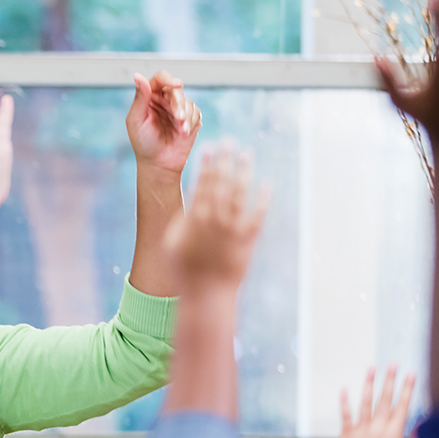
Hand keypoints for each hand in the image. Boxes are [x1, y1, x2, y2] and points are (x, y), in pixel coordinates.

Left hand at [126, 71, 201, 175]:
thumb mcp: (137, 120)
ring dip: (186, 115)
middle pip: (176, 90)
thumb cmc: (143, 143)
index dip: (169, 79)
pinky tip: (184, 133)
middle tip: (178, 119)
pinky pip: (196, 112)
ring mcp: (177, 108)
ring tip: (181, 130)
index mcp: (149, 97)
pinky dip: (192, 122)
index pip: (160, 79)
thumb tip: (137, 76)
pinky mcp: (190, 118)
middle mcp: (164, 100)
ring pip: (188, 101)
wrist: (159, 164)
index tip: (178, 84)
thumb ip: (140, 98)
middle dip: (179, 104)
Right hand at [163, 145, 267, 291]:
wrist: (206, 296)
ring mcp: (232, 229)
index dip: (206, 163)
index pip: (201, 183)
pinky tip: (267, 185)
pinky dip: (262, 199)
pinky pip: (257, 215)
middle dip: (224, 160)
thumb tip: (189, 200)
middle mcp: (214, 220)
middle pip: (221, 182)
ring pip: (239, 193)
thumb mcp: (172, 244)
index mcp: (194, 219)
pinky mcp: (248, 240)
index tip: (209, 147)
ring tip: (246, 155)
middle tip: (228, 141)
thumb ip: (180, 220)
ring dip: (243, 172)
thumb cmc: (183, 271)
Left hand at [340, 366, 419, 437]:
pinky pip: (345, 416)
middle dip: (391, 380)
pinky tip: (344, 389)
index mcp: (394, 433)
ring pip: (366, 402)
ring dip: (369, 384)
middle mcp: (378, 428)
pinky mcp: (346, 436)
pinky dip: (344, 402)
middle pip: (386, 399)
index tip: (412, 374)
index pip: (403, 405)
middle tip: (393, 364)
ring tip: (372, 368)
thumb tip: (423, 425)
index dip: (408, 388)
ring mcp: (361, 431)